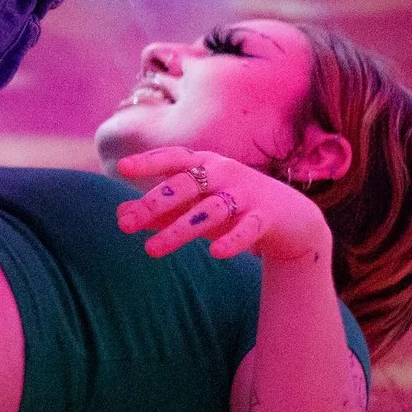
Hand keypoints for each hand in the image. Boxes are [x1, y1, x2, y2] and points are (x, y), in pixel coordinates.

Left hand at [114, 147, 331, 264]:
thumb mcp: (196, 206)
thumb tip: (120, 216)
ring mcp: (246, 194)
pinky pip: (247, 229)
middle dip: (154, 204)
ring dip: (179, 229)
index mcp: (205, 165)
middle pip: (185, 185)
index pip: (173, 159)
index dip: (148, 162)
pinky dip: (233, 240)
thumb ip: (161, 211)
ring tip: (152, 250)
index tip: (122, 168)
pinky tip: (215, 253)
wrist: (291, 218)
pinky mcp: (266, 217)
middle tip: (125, 226)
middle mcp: (224, 173)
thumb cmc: (234, 207)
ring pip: (210, 210)